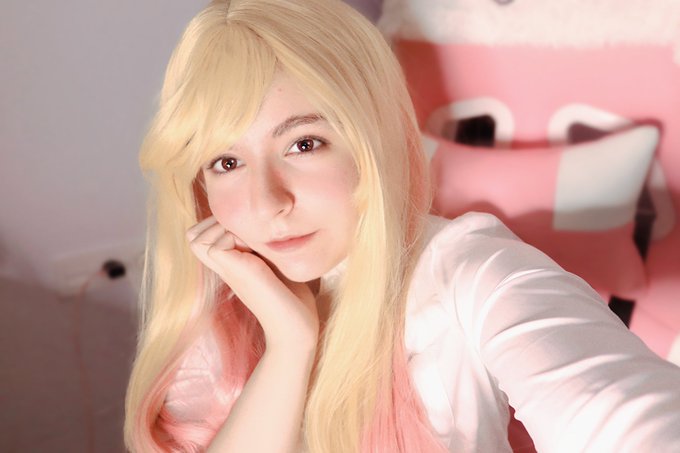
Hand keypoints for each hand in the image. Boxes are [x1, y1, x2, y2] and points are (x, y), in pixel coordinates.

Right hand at [186, 216, 318, 348]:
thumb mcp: (275, 261)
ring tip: (252, 240)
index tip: (250, 230)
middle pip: (193, 234)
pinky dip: (234, 238)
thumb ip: (262, 245)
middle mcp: (225, 267)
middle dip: (218, 222)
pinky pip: (215, 245)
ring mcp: (228, 271)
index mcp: (231, 263)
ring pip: (198, 237)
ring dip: (225, 228)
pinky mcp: (236, 274)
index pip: (203, 233)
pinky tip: (257, 249)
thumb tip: (264, 217)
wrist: (297, 329)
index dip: (221, 223)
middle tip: (248, 232)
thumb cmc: (293, 298)